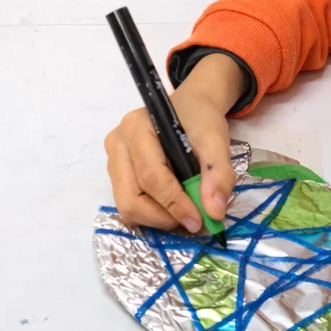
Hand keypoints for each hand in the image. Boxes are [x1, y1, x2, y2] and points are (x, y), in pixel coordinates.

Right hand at [103, 53, 244, 232]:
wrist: (190, 108)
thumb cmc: (200, 121)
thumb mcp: (216, 141)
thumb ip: (218, 174)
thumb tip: (214, 212)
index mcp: (137, 128)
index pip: (151, 177)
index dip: (175, 205)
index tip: (199, 222)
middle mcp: (117, 143)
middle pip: (131, 198)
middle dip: (163, 217)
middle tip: (191, 220)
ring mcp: (113, 159)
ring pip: (127, 206)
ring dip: (158, 217)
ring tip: (184, 209)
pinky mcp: (116, 173)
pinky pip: (128, 204)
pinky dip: (152, 213)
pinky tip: (171, 204)